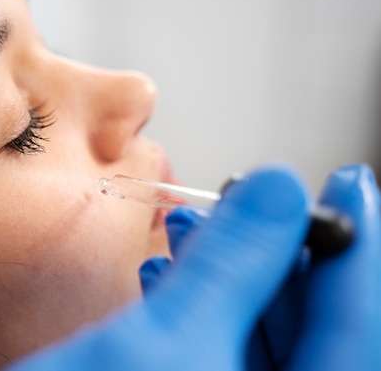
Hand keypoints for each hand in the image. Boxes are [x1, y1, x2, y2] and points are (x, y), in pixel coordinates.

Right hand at [146, 164, 380, 370]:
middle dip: (273, 247)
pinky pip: (216, 343)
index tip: (349, 181)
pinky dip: (195, 300)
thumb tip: (276, 192)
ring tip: (188, 224)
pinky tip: (164, 269)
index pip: (360, 328)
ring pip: (256, 328)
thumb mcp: (169, 338)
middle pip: (309, 321)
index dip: (359, 247)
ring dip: (224, 267)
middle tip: (251, 198)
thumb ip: (230, 264)